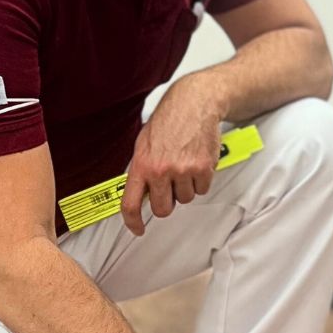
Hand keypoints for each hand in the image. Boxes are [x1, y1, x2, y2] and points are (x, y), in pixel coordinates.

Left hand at [121, 73, 223, 234]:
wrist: (194, 103)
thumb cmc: (169, 120)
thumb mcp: (144, 144)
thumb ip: (141, 170)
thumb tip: (140, 193)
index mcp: (141, 165)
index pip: (130, 204)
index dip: (133, 222)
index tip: (138, 229)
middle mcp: (160, 170)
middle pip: (163, 209)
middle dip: (167, 202)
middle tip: (170, 186)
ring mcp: (183, 171)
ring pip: (185, 199)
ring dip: (185, 187)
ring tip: (184, 165)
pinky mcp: (203, 169)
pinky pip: (202, 189)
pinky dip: (201, 180)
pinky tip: (196, 162)